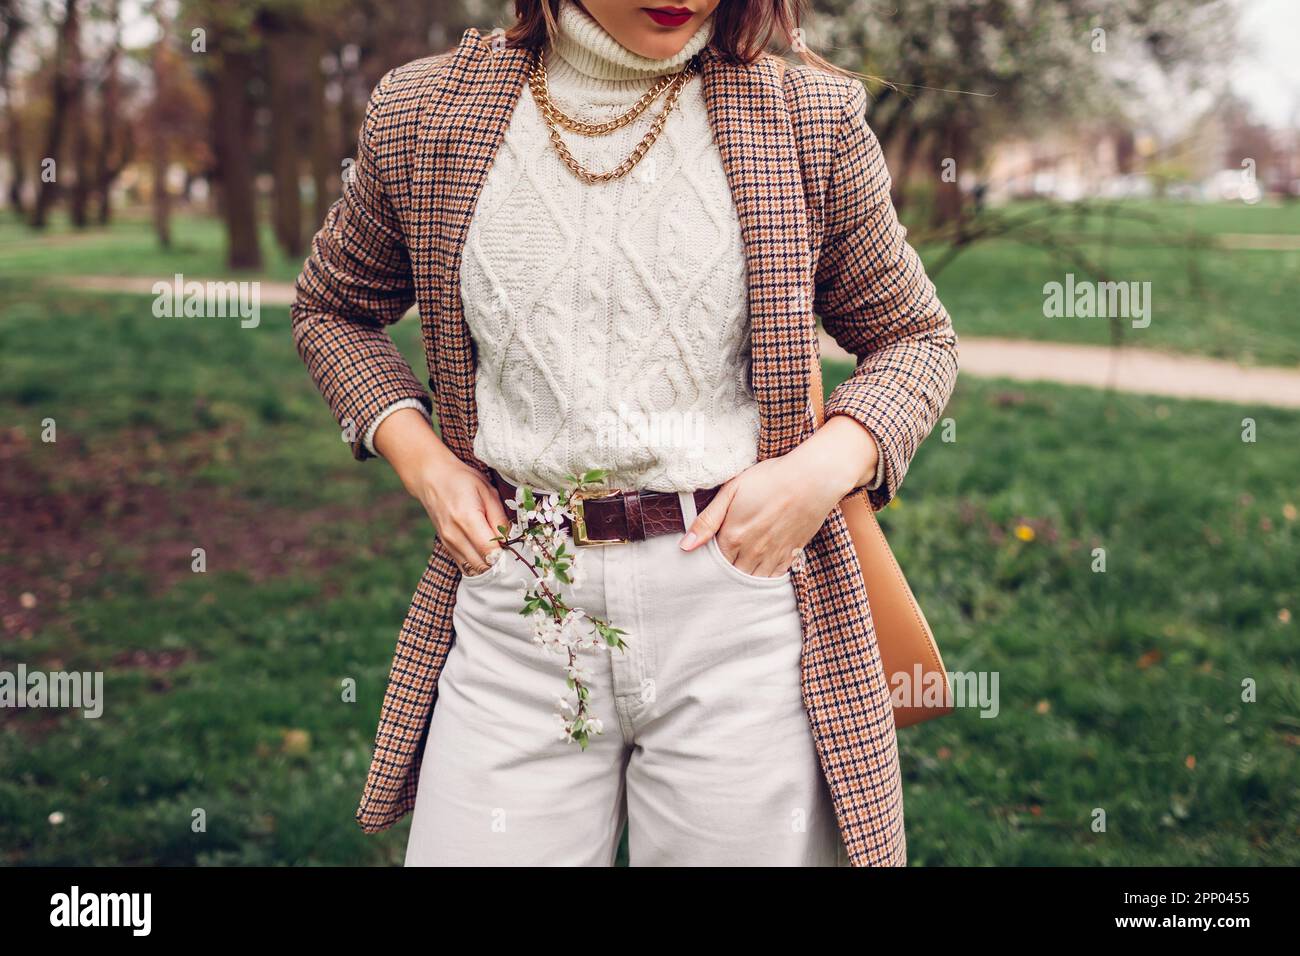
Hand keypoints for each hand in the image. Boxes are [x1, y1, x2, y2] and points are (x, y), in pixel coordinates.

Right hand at [373, 408, 508, 574]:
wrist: (432, 478)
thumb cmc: (463, 481)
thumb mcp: (488, 491)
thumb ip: (499, 518)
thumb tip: (510, 540)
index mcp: (467, 519)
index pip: (490, 551)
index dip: (506, 555)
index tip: (516, 549)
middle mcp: (454, 535)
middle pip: (482, 565)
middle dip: (500, 563)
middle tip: (512, 553)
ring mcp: (448, 543)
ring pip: (474, 569)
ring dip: (489, 566)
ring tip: (501, 554)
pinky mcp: (446, 546)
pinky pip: (465, 565)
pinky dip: (478, 564)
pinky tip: (487, 555)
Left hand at [679, 415, 879, 575]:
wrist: (812, 479)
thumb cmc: (770, 479)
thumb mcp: (732, 491)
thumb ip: (707, 520)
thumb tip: (685, 546)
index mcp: (733, 537)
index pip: (713, 562)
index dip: (708, 560)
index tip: (708, 554)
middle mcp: (752, 552)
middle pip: (731, 575)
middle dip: (724, 573)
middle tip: (723, 563)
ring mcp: (773, 556)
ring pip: (752, 580)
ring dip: (744, 577)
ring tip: (739, 567)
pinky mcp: (791, 555)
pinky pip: (774, 577)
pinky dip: (765, 577)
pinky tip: (760, 567)